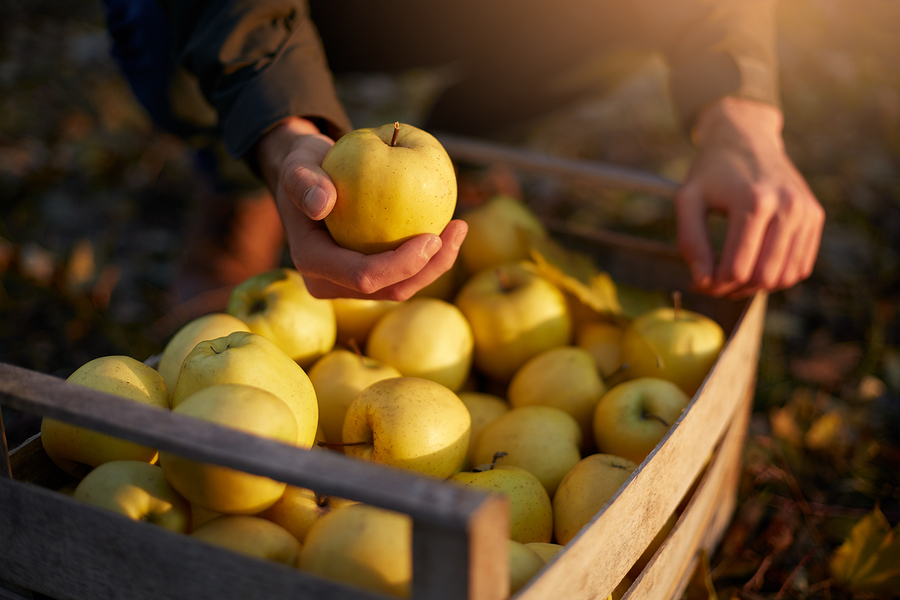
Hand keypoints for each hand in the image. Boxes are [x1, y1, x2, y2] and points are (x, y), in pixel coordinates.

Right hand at [256, 117, 467, 299]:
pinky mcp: (368, 277)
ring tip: (460, 228)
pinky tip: (450, 229)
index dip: (401, 264)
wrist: (308, 178)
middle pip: (390, 290)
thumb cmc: (304, 166)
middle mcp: (329, 283)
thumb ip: (302, 181)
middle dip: (430, 268)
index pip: (363, 275)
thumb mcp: (297, 164)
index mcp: (312, 262)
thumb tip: (322, 204)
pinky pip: (404, 274)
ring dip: (436, 264)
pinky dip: (428, 257)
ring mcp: (349, 285)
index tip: (433, 237)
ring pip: (401, 288)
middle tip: (458, 230)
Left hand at [676, 97, 824, 297]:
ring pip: (785, 276)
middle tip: (713, 284)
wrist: (747, 137)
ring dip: (756, 288)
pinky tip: (754, 267)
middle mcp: (787, 206)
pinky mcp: (815, 216)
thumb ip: (690, 242)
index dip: (714, 285)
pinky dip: (777, 277)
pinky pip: (801, 266)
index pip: (737, 268)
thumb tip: (702, 281)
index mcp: (754, 201)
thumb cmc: (712, 171)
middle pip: (763, 276)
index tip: (698, 283)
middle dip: (734, 290)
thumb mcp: (688, 199)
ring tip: (732, 278)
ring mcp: (806, 211)